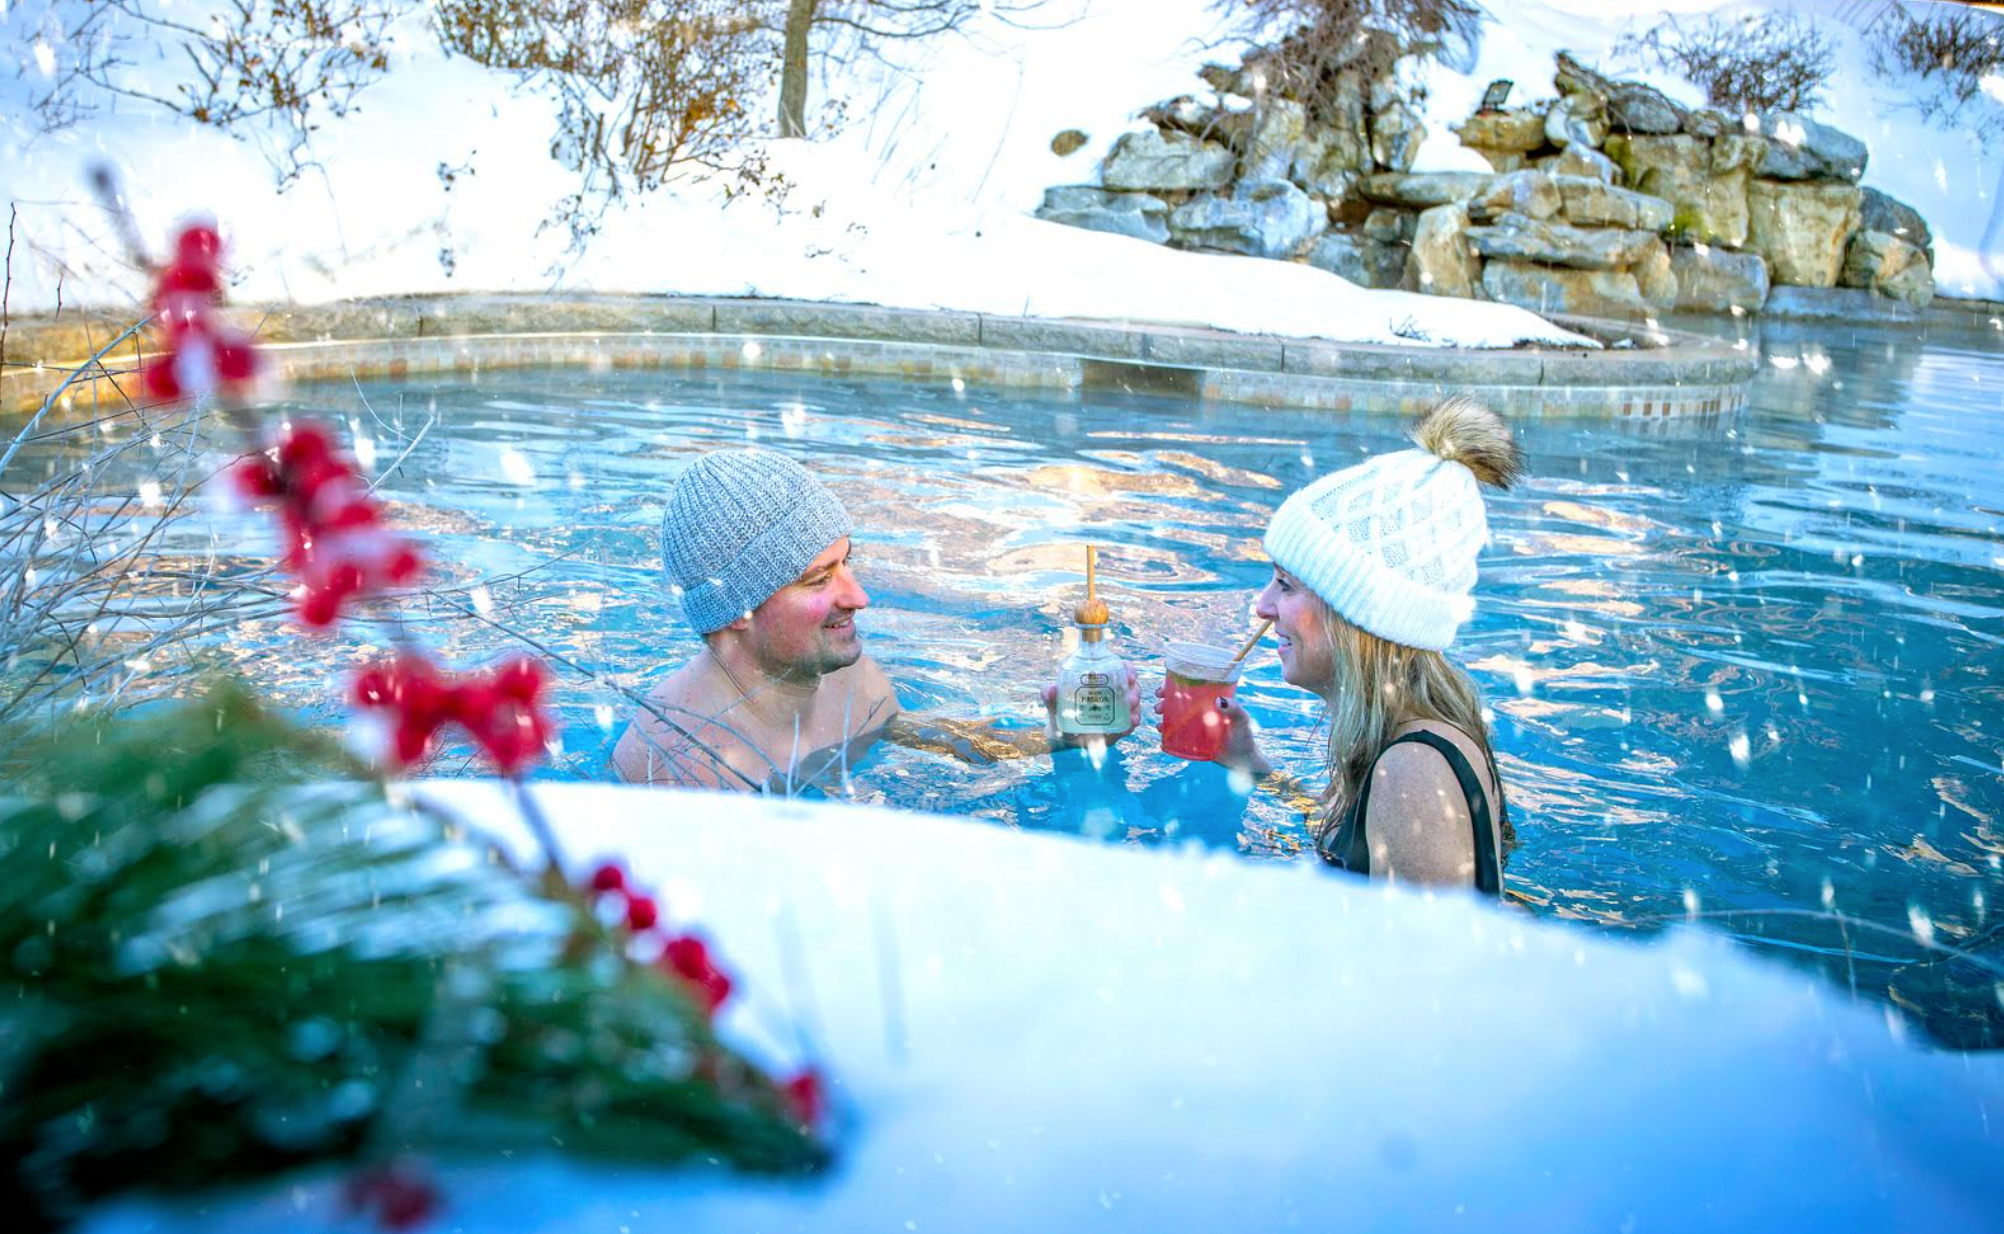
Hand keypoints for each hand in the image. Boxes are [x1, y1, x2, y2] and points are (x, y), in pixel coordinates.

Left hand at [1042, 663, 1142, 747]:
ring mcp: (1116, 708)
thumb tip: (1050, 689)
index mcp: (1099, 679)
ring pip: (1133, 704)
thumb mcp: (1054, 704)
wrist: (1061, 735)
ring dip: (1136, 708)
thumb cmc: (1059, 713)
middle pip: (1131, 686)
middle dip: (1135, 692)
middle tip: (1130, 699)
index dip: (1128, 669)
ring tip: (1132, 717)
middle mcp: (1111, 691)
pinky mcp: (1118, 724)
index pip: (1119, 668)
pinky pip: (1129, 722)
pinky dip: (1131, 724)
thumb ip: (1049, 696)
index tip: (1130, 676)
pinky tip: (1129, 725)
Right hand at [1153, 684, 1269, 775]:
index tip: (1164, 687)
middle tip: (1158, 704)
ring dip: (1162, 713)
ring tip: (1158, 718)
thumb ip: (1235, 710)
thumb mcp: (1242, 721)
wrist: (1242, 761)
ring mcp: (1196, 724)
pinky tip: (1160, 730)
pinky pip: (1176, 731)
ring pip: (1174, 713)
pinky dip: (1166, 729)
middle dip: (1164, 699)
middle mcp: (1201, 709)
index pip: (1191, 686)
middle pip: (1178, 698)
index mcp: (1211, 699)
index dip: (1174, 684)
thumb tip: (1218, 700)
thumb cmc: (1245, 737)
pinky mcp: (1192, 738)